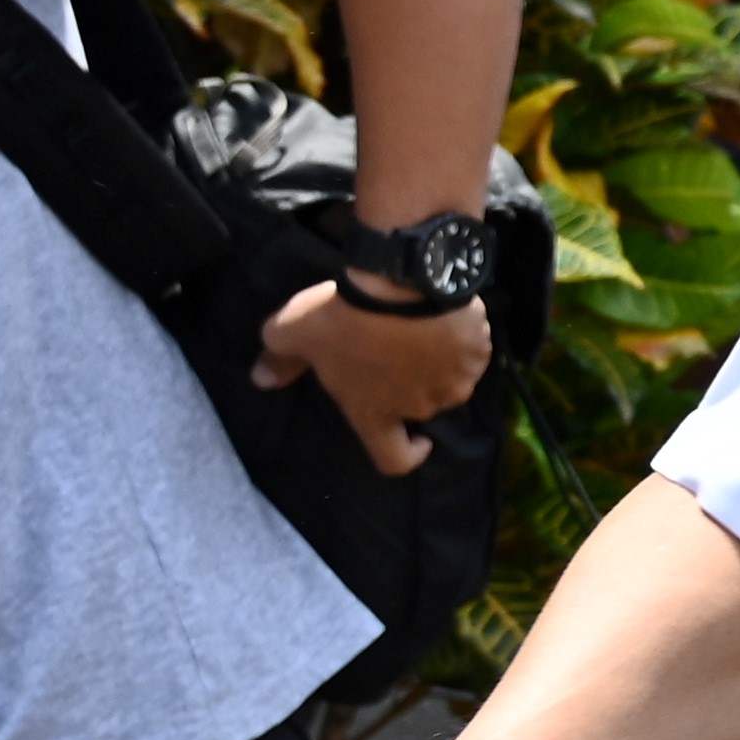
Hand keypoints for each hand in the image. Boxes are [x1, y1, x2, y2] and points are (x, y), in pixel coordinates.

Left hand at [252, 276, 491, 476]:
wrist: (402, 280)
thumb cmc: (343, 316)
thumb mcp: (290, 333)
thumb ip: (278, 359)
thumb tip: (261, 379)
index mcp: (374, 413)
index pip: (395, 459)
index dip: (408, 455)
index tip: (416, 442)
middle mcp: (420, 407)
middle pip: (419, 405)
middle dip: (411, 385)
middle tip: (394, 351)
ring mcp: (454, 382)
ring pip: (448, 379)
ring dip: (437, 364)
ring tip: (421, 331)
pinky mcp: (478, 354)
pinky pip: (471, 353)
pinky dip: (460, 342)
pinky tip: (442, 318)